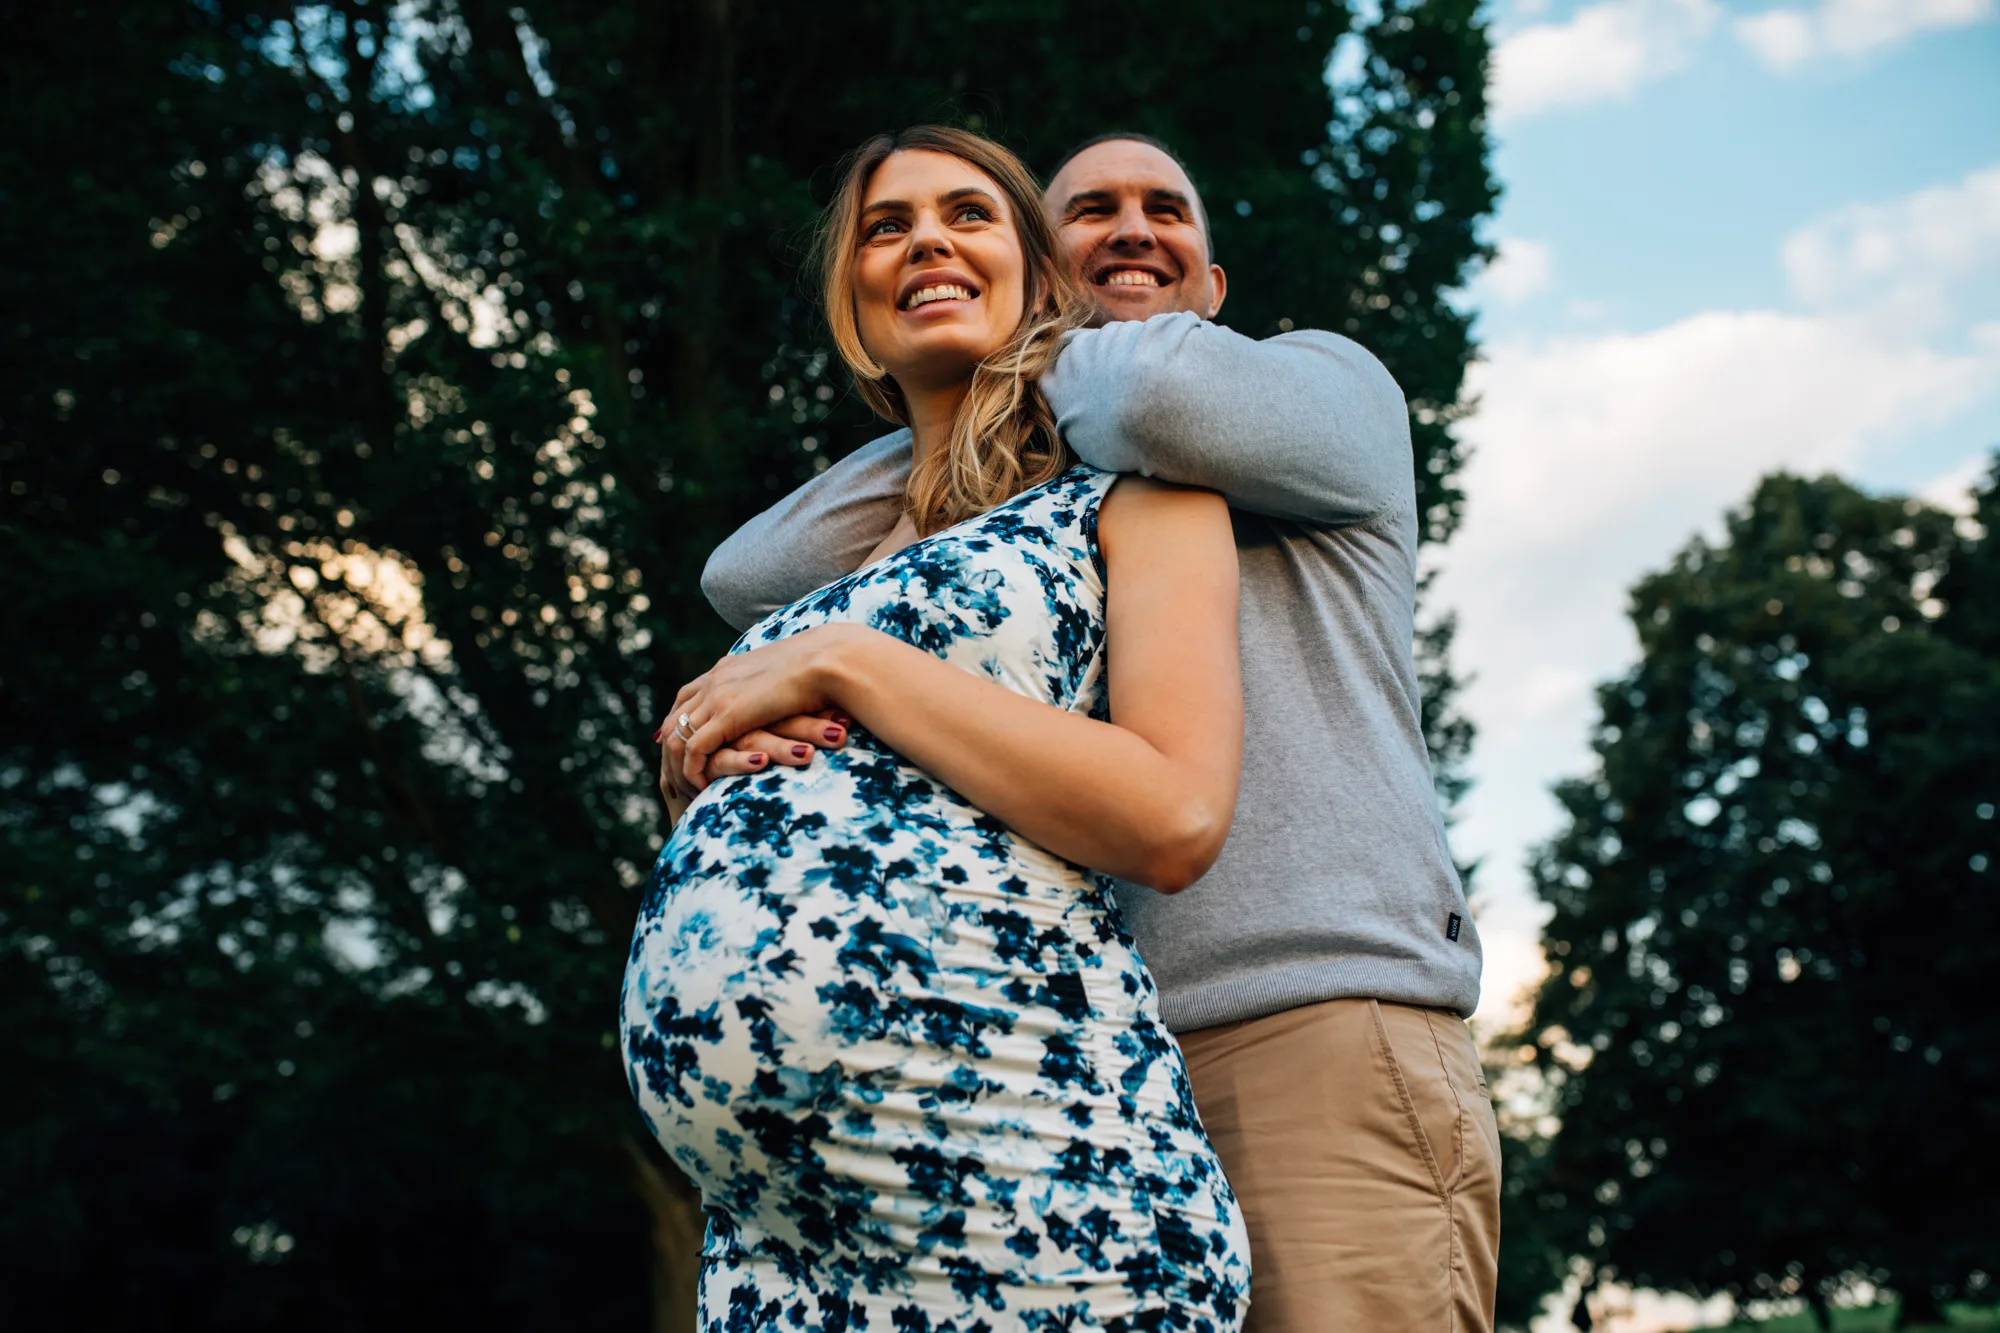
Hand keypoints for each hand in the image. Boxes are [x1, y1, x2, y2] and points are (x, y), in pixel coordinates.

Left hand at [666, 626, 857, 791]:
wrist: (826, 660)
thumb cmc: (819, 669)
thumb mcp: (783, 678)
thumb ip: (768, 688)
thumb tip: (778, 698)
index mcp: (726, 669)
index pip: (686, 697)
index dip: (679, 723)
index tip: (679, 746)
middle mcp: (715, 681)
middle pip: (674, 719)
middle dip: (671, 750)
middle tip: (676, 777)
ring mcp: (717, 697)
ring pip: (677, 737)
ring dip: (678, 767)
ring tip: (689, 791)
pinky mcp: (727, 715)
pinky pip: (694, 750)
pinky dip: (692, 771)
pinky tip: (702, 788)